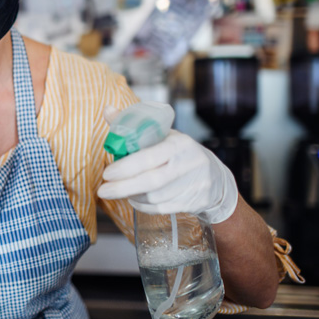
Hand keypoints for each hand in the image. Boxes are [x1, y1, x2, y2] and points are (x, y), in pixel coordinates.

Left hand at [97, 111, 237, 223]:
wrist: (215, 177)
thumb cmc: (180, 152)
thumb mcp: (163, 134)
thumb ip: (133, 125)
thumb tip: (107, 110)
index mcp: (178, 144)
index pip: (149, 157)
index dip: (125, 167)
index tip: (107, 173)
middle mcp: (187, 165)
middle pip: (151, 181)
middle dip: (122, 188)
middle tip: (102, 190)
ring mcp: (192, 186)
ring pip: (153, 197)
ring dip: (131, 195)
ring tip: (118, 191)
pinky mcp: (192, 203)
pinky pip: (160, 209)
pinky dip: (142, 206)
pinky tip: (134, 198)